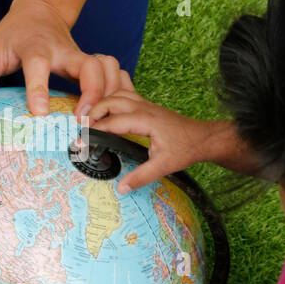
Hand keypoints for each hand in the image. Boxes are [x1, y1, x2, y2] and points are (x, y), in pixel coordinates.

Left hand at [0, 0, 122, 117]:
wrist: (42, 8)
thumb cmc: (15, 33)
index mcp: (35, 49)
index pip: (38, 66)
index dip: (39, 88)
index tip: (40, 112)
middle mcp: (64, 51)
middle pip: (90, 66)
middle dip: (93, 92)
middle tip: (86, 120)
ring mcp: (82, 56)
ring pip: (108, 68)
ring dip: (110, 92)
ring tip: (102, 120)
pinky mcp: (93, 63)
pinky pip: (114, 73)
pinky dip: (118, 90)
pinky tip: (111, 112)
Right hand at [88, 75, 228, 191]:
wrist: (203, 138)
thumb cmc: (186, 149)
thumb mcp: (164, 166)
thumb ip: (141, 176)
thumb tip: (120, 188)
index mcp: (146, 120)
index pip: (113, 122)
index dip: (94, 131)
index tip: (81, 142)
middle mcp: (144, 108)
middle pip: (111, 100)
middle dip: (93, 112)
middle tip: (82, 128)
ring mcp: (146, 104)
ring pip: (117, 94)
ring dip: (102, 104)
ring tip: (90, 120)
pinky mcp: (148, 106)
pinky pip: (125, 96)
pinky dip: (111, 101)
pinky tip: (106, 112)